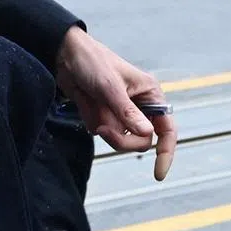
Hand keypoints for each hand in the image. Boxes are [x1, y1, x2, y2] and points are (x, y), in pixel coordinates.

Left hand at [54, 26, 175, 180]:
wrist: (64, 55)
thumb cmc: (91, 61)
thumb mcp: (109, 86)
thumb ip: (128, 112)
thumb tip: (148, 134)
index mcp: (150, 94)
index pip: (166, 129)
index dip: (166, 152)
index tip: (158, 174)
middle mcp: (140, 105)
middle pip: (142, 141)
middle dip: (123, 140)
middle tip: (103, 130)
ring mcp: (122, 113)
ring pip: (123, 141)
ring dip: (108, 133)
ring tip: (94, 112)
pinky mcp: (106, 117)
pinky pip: (106, 134)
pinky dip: (95, 125)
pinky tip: (87, 105)